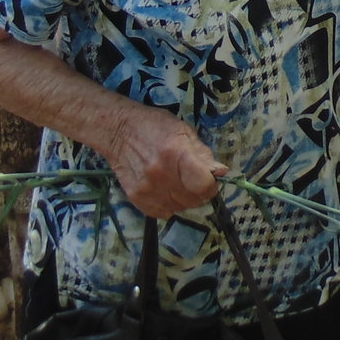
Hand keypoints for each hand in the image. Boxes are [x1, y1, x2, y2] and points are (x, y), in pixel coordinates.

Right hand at [102, 103, 224, 218]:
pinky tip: (165, 190)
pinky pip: (162, 213)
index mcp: (176, 154)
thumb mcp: (183, 132)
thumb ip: (203, 154)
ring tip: (177, 183)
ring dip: (183, 199)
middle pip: (193, 200)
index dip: (211, 185)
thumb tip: (221, 172)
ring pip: (179, 208)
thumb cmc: (154, 126)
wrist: (118, 131)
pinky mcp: (136, 198)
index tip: (209, 180)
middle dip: (199, 192)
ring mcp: (147, 189)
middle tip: (192, 179)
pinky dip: (168, 205)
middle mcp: (161, 174)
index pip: (203, 185)